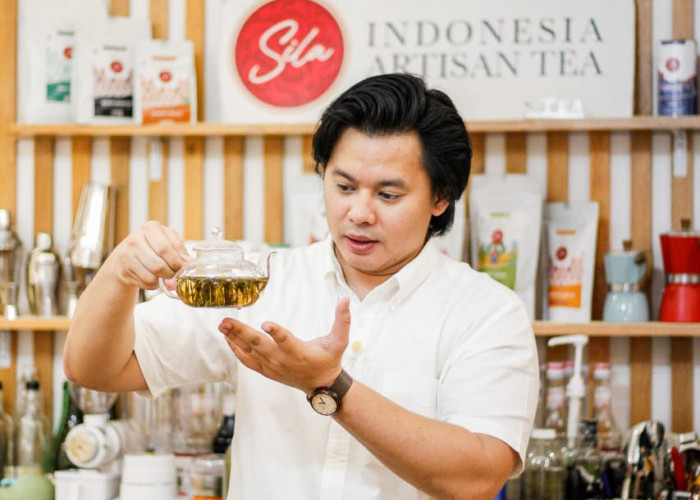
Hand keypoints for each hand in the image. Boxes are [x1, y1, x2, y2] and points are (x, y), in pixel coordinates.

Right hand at [107, 221, 189, 289]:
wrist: (127, 256)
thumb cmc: (153, 248)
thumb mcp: (168, 244)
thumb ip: (181, 253)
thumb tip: (190, 266)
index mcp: (151, 228)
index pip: (166, 249)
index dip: (176, 262)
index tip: (181, 268)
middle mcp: (137, 238)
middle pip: (158, 264)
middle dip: (170, 273)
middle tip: (173, 275)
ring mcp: (127, 253)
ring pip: (151, 276)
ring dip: (161, 280)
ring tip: (163, 276)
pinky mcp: (123, 268)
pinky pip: (144, 282)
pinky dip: (153, 285)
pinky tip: (153, 278)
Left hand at [218, 298, 350, 393]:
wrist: (321, 386)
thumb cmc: (329, 360)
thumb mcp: (339, 341)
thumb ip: (342, 320)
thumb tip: (346, 299)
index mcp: (299, 352)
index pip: (286, 341)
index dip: (276, 333)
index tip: (265, 323)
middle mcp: (282, 361)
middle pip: (259, 345)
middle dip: (241, 332)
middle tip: (226, 320)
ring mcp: (272, 367)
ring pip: (249, 352)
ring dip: (234, 338)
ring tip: (222, 324)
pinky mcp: (266, 371)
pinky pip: (247, 361)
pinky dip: (236, 350)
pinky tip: (227, 338)